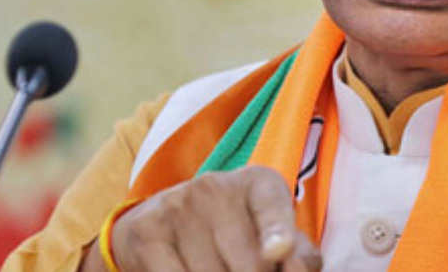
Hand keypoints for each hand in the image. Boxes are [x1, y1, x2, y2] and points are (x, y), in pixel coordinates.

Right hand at [93, 166, 321, 271]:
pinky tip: (188, 270)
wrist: (162, 223)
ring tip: (216, 268)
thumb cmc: (236, 238)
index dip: (277, 233)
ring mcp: (178, 205)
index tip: (279, 250)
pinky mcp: (147, 231)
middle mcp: (216, 186)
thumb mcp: (273, 238)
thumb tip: (291, 267)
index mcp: (259, 184)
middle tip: (240, 270)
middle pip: (250, 266)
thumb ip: (299, 258)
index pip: (272, 208)